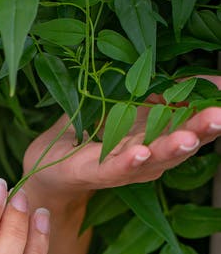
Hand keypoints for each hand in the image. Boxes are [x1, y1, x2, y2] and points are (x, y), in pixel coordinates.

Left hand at [22, 77, 220, 204]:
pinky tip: (140, 152)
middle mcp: (147, 157)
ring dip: (170, 148)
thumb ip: (173, 91)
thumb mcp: (135, 101)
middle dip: (201, 132)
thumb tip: (219, 80)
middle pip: (179, 146)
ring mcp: (121, 167)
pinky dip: (127, 162)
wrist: (49, 165)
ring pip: (151, 159)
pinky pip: (113, 169)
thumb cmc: (94, 130)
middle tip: (220, 117)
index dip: (211, 118)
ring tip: (187, 137)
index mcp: (159, 137)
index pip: (193, 127)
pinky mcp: (91, 172)